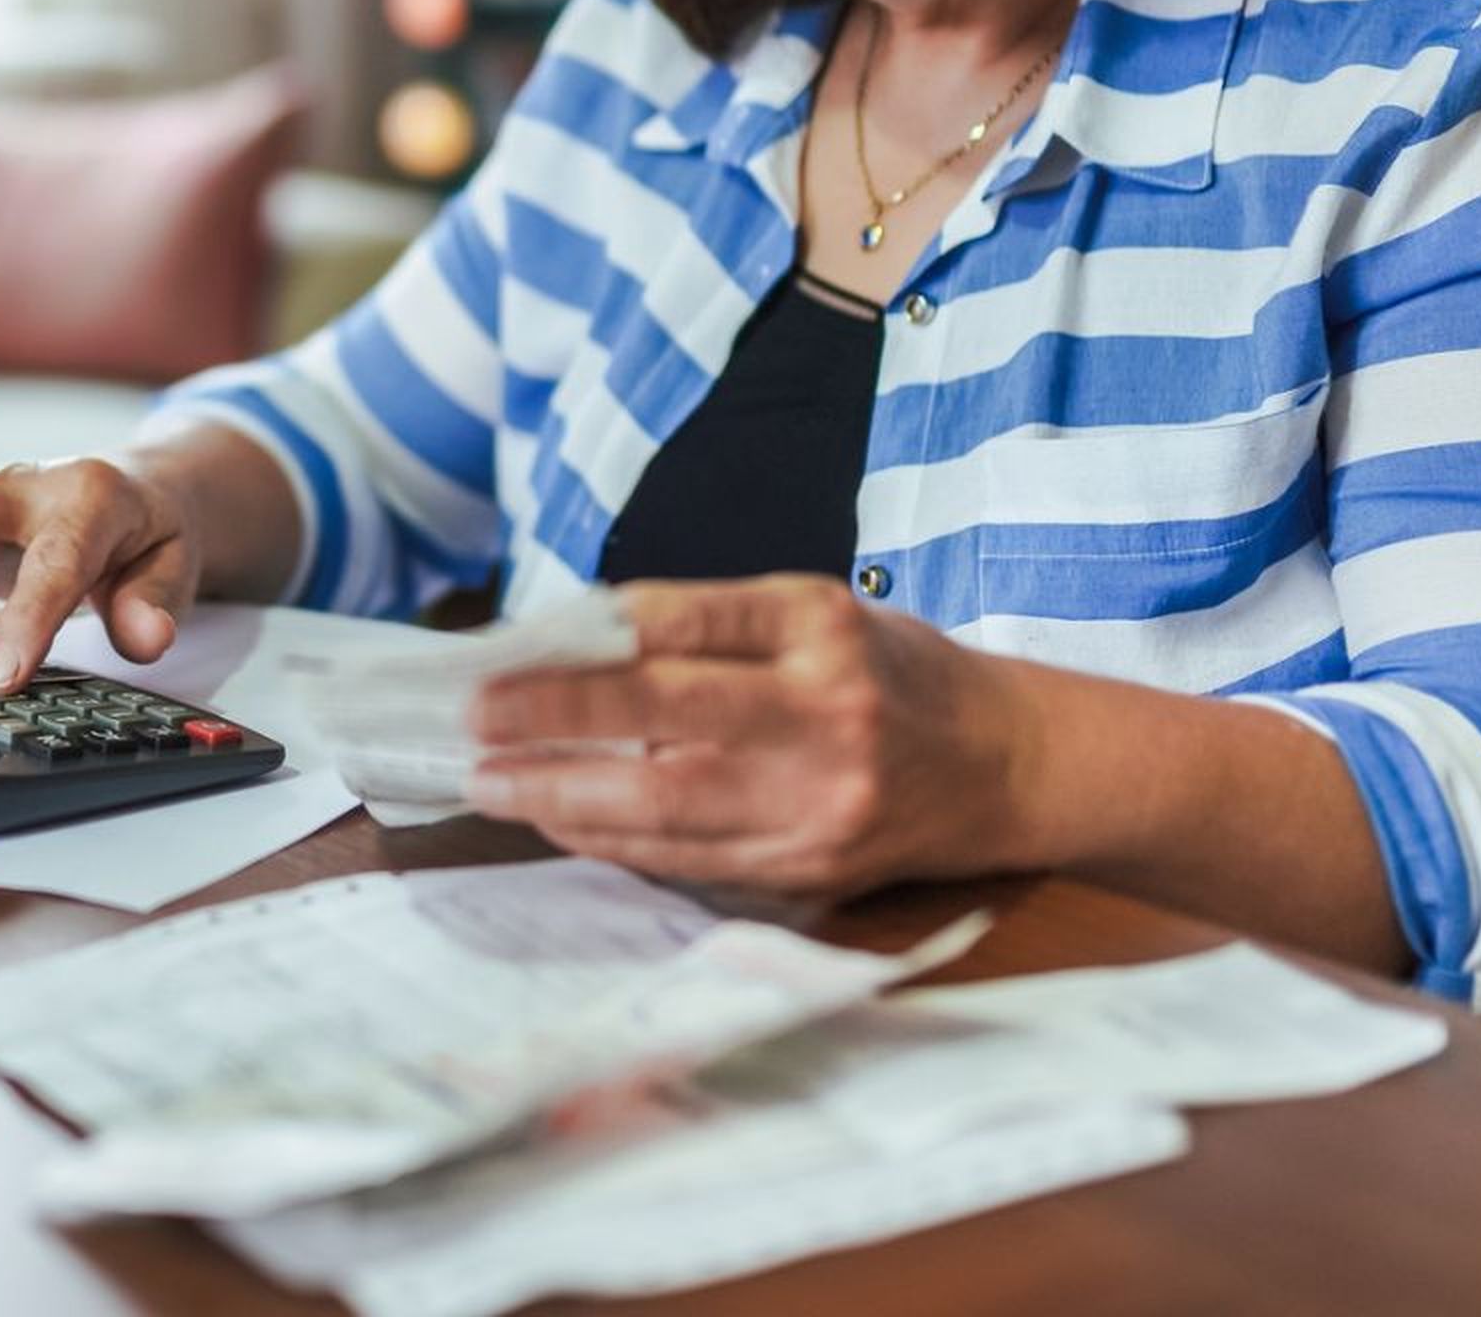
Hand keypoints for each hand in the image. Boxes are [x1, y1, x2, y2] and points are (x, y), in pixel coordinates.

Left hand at [461, 575, 1034, 893]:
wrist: (1005, 766)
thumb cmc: (892, 673)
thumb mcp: (815, 613)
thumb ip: (707, 626)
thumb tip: (573, 644)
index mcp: (823, 629)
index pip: (685, 625)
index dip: (587, 644)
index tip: (505, 654)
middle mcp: (825, 715)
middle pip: (667, 723)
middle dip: (555, 725)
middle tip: (475, 722)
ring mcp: (819, 803)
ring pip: (667, 808)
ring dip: (564, 797)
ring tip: (493, 781)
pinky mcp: (809, 868)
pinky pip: (688, 860)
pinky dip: (613, 841)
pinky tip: (560, 819)